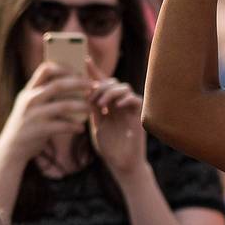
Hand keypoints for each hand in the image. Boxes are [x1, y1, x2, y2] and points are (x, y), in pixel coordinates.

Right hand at [0, 61, 89, 162]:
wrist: (12, 148)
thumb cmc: (28, 123)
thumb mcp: (31, 104)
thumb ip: (44, 93)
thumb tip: (71, 80)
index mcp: (29, 90)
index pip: (46, 69)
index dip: (65, 68)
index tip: (80, 72)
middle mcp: (30, 100)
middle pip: (58, 85)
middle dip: (79, 83)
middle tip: (95, 86)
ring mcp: (34, 115)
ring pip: (63, 106)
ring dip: (81, 106)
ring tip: (91, 109)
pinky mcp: (39, 130)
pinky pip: (62, 125)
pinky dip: (74, 126)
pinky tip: (81, 128)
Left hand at [87, 60, 145, 177]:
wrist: (123, 165)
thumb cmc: (111, 148)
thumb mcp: (97, 125)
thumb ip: (94, 109)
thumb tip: (86, 91)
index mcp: (108, 106)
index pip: (102, 84)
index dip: (94, 71)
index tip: (85, 59)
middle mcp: (120, 105)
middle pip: (113, 82)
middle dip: (100, 85)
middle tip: (92, 97)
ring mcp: (130, 110)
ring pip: (123, 88)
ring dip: (110, 92)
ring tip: (101, 103)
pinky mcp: (139, 117)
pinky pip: (135, 100)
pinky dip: (125, 99)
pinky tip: (116, 106)